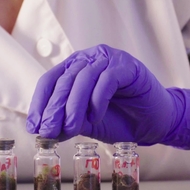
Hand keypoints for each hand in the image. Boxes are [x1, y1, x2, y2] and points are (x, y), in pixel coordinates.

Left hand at [26, 44, 189, 148]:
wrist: (155, 123)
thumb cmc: (121, 120)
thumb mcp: (87, 123)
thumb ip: (68, 122)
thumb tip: (44, 130)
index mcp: (76, 68)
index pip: (50, 80)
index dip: (40, 103)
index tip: (34, 126)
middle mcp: (90, 59)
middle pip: (65, 79)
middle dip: (54, 107)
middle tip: (48, 130)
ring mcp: (109, 59)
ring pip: (84, 78)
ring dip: (74, 105)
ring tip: (69, 127)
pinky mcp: (127, 66)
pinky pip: (107, 79)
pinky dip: (98, 99)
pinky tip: (95, 116)